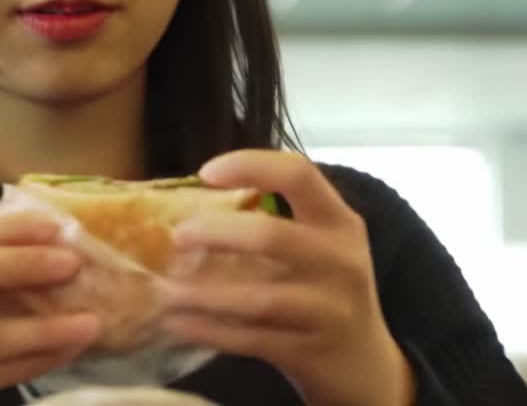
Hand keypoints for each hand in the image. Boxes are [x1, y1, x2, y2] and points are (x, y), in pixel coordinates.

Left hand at [162, 150, 414, 405]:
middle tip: (177, 236)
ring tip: (164, 290)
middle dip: (217, 234)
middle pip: (272, 236)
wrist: (362, 362)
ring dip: (204, 294)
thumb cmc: (324, 288)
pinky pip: (250, 339)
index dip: (251, 165)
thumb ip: (277, 219)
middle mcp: (339, 261)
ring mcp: (327, 310)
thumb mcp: (320, 244)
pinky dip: (209, 330)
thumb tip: (190, 202)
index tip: (206, 172)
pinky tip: (177, 323)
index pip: (299, 175)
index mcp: (339, 222)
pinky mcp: (309, 350)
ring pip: (259, 298)